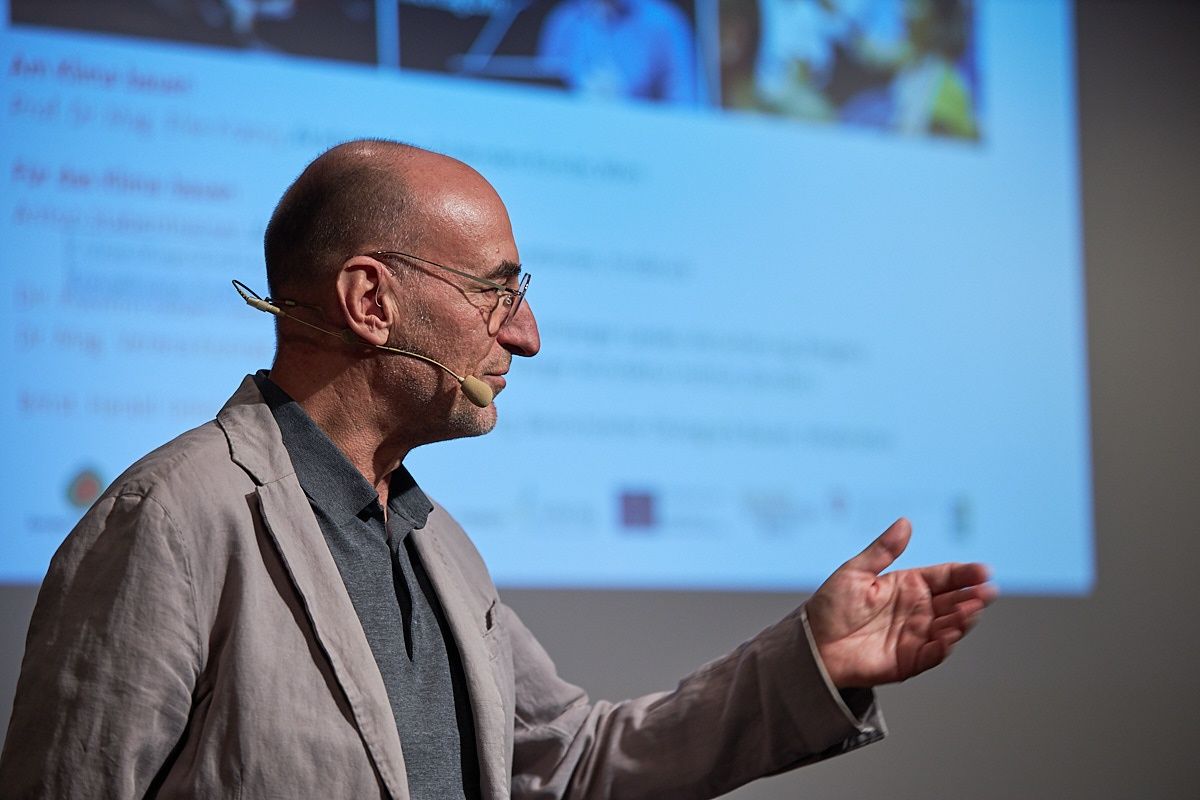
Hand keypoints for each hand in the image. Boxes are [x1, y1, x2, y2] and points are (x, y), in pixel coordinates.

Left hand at [806, 518, 996, 688]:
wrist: (813, 644)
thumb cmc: (832, 606)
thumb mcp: (855, 571)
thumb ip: (883, 550)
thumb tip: (905, 521)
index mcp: (908, 585)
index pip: (945, 577)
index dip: (965, 574)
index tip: (983, 571)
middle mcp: (918, 609)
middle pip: (954, 601)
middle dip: (973, 597)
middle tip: (986, 592)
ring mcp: (916, 635)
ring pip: (949, 626)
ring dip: (963, 619)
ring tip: (971, 610)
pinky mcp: (910, 660)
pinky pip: (933, 653)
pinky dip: (945, 645)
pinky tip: (952, 635)